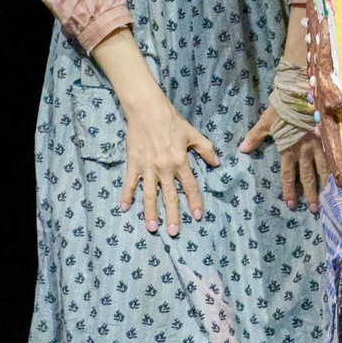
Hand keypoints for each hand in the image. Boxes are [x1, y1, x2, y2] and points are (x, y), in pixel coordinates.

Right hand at [119, 88, 219, 235]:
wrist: (147, 110)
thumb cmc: (171, 120)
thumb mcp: (192, 133)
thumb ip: (205, 149)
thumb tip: (217, 163)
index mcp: (180, 161)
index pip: (190, 186)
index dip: (195, 202)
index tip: (198, 216)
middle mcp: (164, 168)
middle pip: (170, 196)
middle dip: (172, 215)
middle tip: (174, 232)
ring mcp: (148, 168)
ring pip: (149, 195)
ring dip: (150, 212)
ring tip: (152, 228)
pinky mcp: (134, 164)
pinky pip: (130, 183)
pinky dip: (126, 195)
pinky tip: (124, 208)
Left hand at [241, 105, 329, 212]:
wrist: (302, 89)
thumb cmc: (283, 106)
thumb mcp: (266, 121)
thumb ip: (255, 137)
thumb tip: (241, 150)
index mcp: (289, 149)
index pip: (288, 175)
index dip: (289, 191)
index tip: (291, 205)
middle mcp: (305, 150)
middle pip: (308, 177)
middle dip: (310, 195)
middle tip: (314, 210)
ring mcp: (319, 144)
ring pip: (324, 168)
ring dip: (326, 184)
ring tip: (330, 196)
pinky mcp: (328, 136)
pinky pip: (334, 155)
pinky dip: (338, 166)